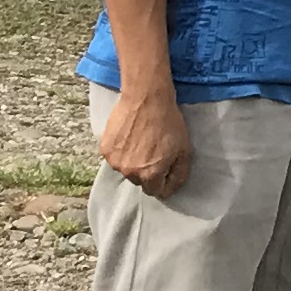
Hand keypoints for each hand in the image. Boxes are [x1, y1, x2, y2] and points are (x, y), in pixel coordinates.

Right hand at [99, 80, 192, 195]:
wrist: (146, 99)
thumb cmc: (168, 123)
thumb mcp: (184, 151)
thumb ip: (179, 175)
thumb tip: (170, 190)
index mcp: (150, 175)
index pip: (155, 191)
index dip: (163, 181)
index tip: (165, 168)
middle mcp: (130, 172)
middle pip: (140, 181)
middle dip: (147, 171)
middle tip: (153, 151)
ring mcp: (115, 161)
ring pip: (126, 169)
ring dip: (132, 161)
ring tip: (140, 142)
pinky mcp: (105, 149)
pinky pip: (115, 157)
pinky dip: (121, 151)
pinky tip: (129, 137)